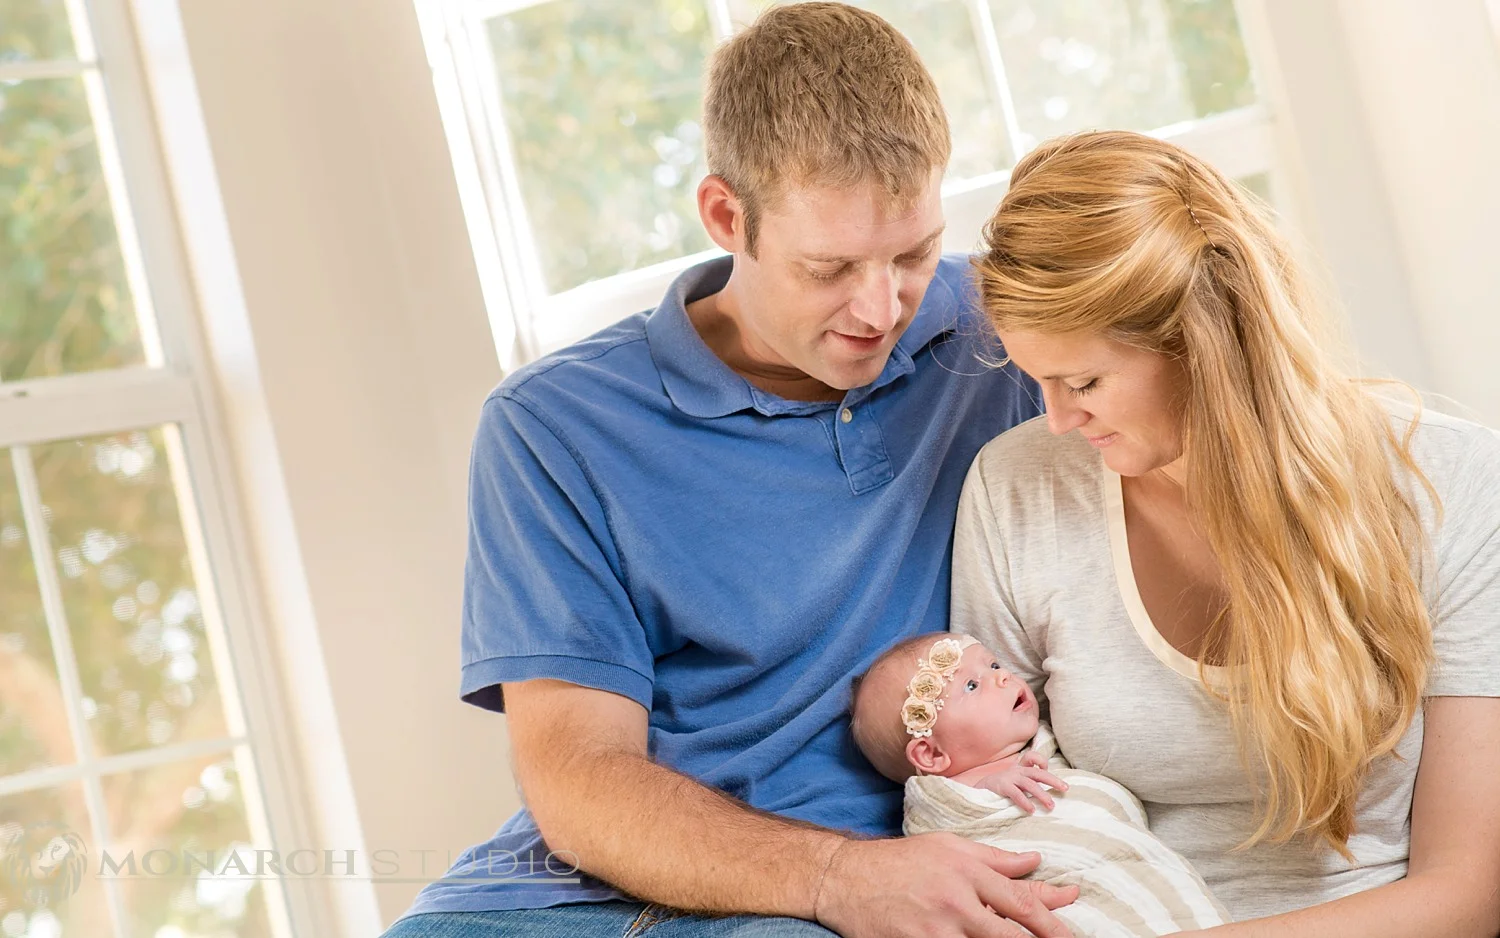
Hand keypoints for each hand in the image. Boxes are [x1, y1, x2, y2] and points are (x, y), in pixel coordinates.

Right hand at [814, 832, 1077, 937]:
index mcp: (967, 872)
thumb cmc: (899, 860)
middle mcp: (956, 902)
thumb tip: (1035, 860)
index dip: (1051, 919)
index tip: (1072, 930)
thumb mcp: (948, 847)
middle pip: (1011, 935)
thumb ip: (994, 858)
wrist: (845, 878)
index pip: (1020, 901)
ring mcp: (937, 929)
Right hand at [974, 752, 1067, 813]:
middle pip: (1038, 773)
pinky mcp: (1003, 786)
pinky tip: (1032, 810)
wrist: (979, 789)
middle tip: (1065, 789)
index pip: (1032, 757)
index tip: (1047, 770)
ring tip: (1051, 806)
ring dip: (1042, 795)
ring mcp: (1010, 778)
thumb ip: (1029, 784)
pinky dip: (1025, 802)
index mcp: (1020, 768)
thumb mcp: (1015, 781)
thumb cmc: (1001, 787)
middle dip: (1053, 780)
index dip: (1042, 762)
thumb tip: (1048, 797)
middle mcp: (1017, 771)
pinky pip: (1017, 794)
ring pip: (1030, 784)